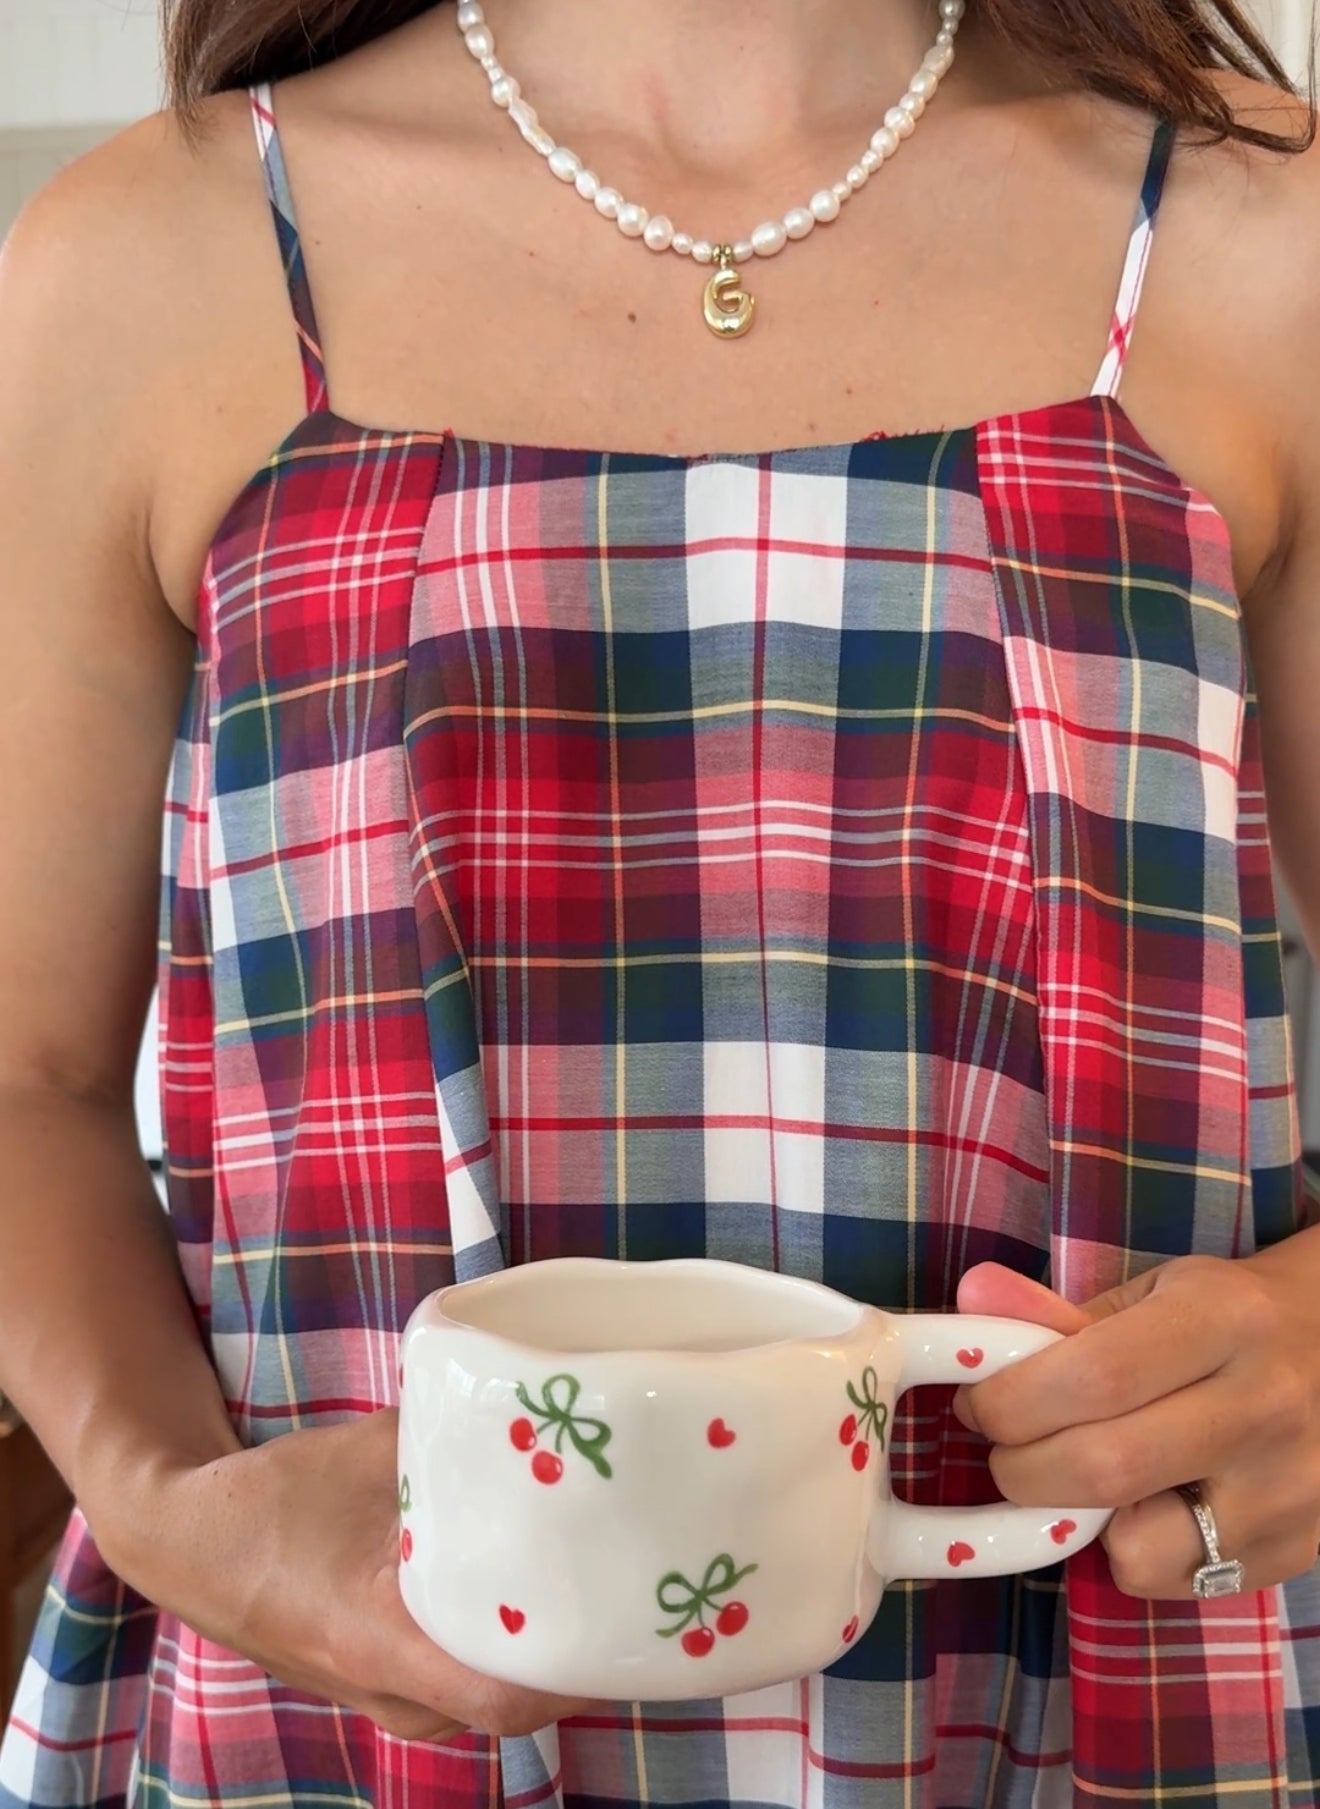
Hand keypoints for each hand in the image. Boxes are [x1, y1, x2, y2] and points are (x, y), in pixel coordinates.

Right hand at [94, 1407, 592, 1740]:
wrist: (190, 1542)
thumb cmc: (273, 1499)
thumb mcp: (367, 1451)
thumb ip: (451, 1436)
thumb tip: (531, 1399)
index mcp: (383, 1639)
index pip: (504, 1698)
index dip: (577, 1672)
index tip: (629, 1619)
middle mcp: (391, 1689)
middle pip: (514, 1703)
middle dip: (578, 1655)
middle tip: (633, 1588)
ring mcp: (385, 1698)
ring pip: (489, 1698)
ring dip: (542, 1655)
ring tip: (601, 1587)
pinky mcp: (382, 1683)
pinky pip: (463, 1685)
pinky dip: (502, 1653)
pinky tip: (536, 1597)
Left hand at [951, 1250, 1319, 1599]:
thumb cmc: (1226, 1316)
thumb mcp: (1153, 1292)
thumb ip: (1057, 1312)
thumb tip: (971, 1299)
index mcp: (1222, 1321)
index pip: (1090, 1377)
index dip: (1010, 1402)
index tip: (979, 1405)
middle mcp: (1265, 1406)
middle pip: (1103, 1468)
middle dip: (1022, 1470)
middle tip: (1008, 1451)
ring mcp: (1291, 1489)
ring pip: (1139, 1548)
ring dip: (1082, 1523)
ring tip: (1088, 1481)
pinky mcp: (1300, 1548)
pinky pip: (1178, 1581)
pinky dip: (1138, 1552)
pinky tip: (1150, 1504)